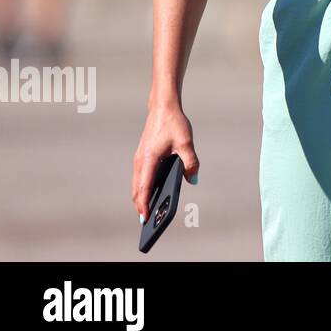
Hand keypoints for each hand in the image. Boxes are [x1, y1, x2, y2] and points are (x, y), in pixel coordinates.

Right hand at [132, 100, 198, 223]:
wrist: (163, 107)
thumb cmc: (174, 124)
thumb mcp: (186, 143)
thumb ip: (190, 162)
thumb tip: (193, 180)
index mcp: (149, 159)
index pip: (144, 188)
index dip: (144, 204)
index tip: (146, 218)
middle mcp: (140, 161)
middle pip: (137, 189)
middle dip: (141, 206)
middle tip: (147, 222)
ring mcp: (139, 159)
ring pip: (137, 184)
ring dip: (140, 198)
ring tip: (148, 212)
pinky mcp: (142, 156)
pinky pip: (139, 177)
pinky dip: (142, 188)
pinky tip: (151, 194)